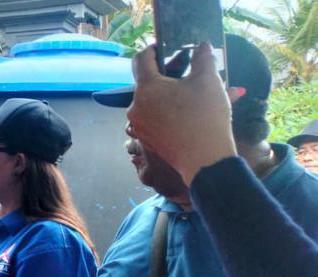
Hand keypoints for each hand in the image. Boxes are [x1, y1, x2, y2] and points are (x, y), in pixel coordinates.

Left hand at [127, 43, 237, 184]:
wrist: (205, 161)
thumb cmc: (206, 117)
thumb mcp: (209, 80)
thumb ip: (204, 58)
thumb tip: (201, 46)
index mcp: (146, 88)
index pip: (140, 60)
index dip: (153, 50)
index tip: (164, 48)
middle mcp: (135, 107)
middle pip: (148, 83)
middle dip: (168, 78)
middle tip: (189, 76)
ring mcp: (139, 126)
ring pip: (152, 103)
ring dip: (170, 98)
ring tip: (194, 98)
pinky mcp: (146, 140)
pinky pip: (154, 120)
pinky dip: (168, 114)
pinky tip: (189, 116)